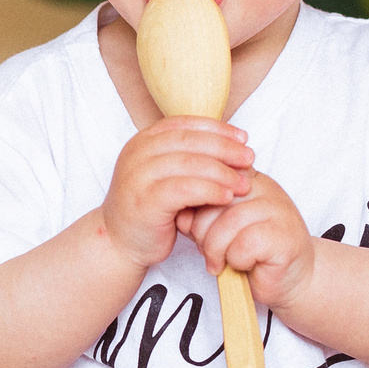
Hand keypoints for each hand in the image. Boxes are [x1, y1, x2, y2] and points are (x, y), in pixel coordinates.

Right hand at [101, 117, 252, 271]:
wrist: (119, 242)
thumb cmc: (149, 209)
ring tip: (244, 182)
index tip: (243, 138)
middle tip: (249, 158)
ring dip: (222, 171)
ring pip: (188, 163)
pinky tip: (226, 196)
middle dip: (224, 148)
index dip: (217, 129)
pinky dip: (209, 190)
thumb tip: (231, 146)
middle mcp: (137, 153)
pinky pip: (184, 189)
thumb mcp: (165, 175)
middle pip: (189, 141)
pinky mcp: (144, 201)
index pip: (185, 125)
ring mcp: (138, 176)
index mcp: (144, 140)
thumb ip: (187, 158)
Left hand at [186, 171, 314, 312]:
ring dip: (215, 249)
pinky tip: (242, 265)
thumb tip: (179, 210)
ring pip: (229, 222)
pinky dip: (236, 260)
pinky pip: (245, 244)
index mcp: (247, 178)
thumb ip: (199, 213)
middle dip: (200, 229)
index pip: (211, 174)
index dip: (194, 200)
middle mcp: (265, 187)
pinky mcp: (285, 236)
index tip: (189, 223)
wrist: (287, 279)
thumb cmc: (250, 252)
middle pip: (215, 198)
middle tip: (206, 249)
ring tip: (218, 261)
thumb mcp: (217, 226)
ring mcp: (279, 209)